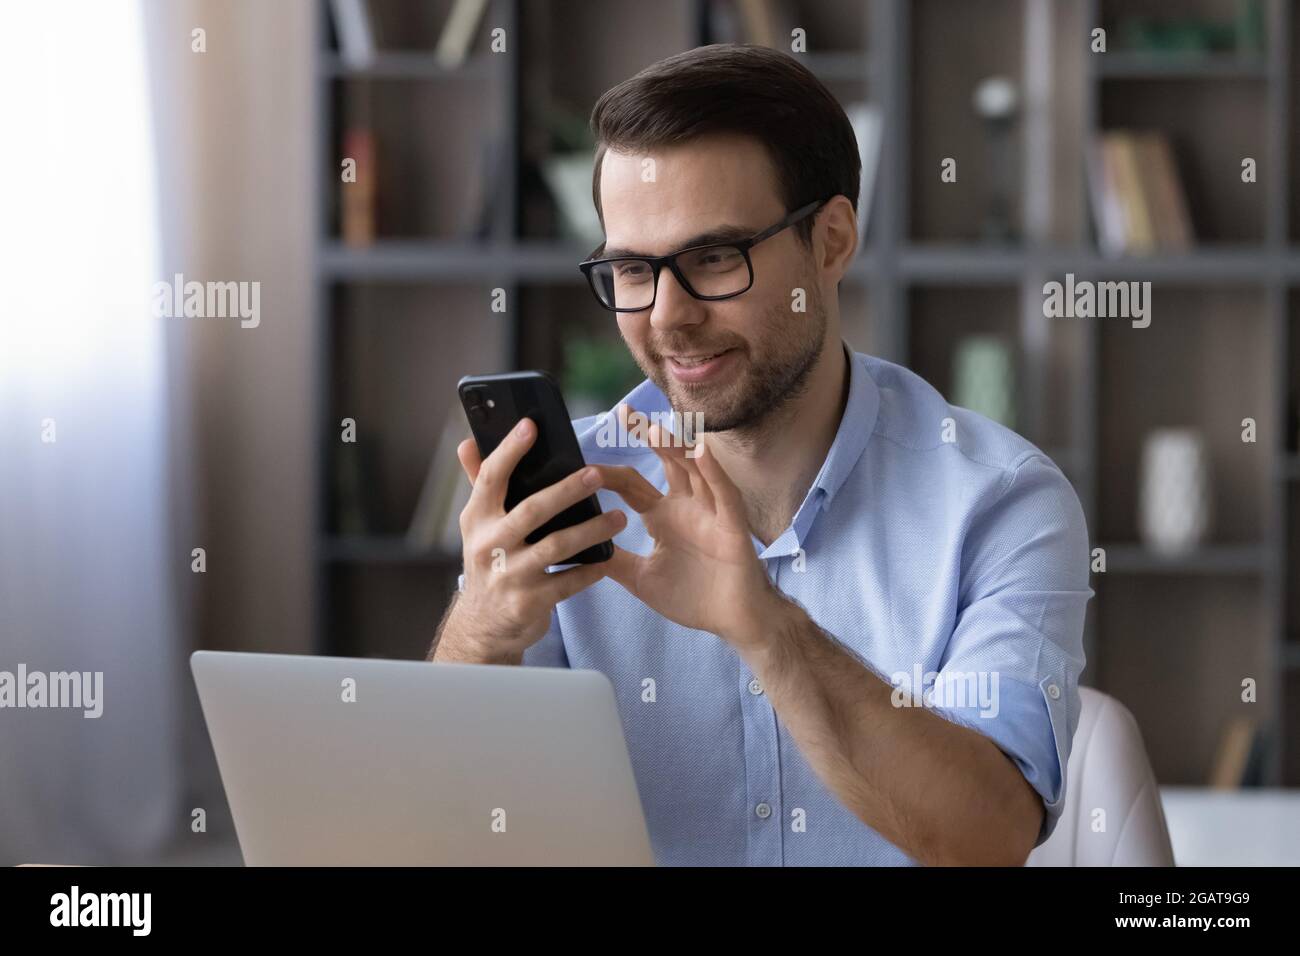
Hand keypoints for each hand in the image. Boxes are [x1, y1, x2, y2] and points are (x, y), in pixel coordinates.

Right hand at [438, 417, 626, 662]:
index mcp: (475, 520)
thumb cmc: (488, 564)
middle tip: (597, 474)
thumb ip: (478, 485)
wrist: (483, 627)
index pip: (490, 478)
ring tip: (619, 518)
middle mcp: (487, 546)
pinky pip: (567, 582)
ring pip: (556, 547)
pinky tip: (608, 558)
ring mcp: (507, 576)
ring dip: (591, 530)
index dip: (509, 450)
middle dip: (566, 490)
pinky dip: (590, 569)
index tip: (531, 425)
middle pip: (532, 510)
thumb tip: (466, 443)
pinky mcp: (528, 603)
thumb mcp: (477, 527)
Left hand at [599, 404, 781, 647]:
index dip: (609, 472)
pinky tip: (700, 451)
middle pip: (665, 462)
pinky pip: (723, 492)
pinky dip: (712, 471)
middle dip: (647, 436)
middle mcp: (686, 506)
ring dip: (675, 447)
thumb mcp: (641, 579)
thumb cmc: (694, 598)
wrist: (734, 621)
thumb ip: (614, 561)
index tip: (583, 463)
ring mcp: (711, 512)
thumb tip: (577, 549)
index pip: (632, 485)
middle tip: (624, 412)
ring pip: (693, 469)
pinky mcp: (732, 524)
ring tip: (654, 427)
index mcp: (664, 517)